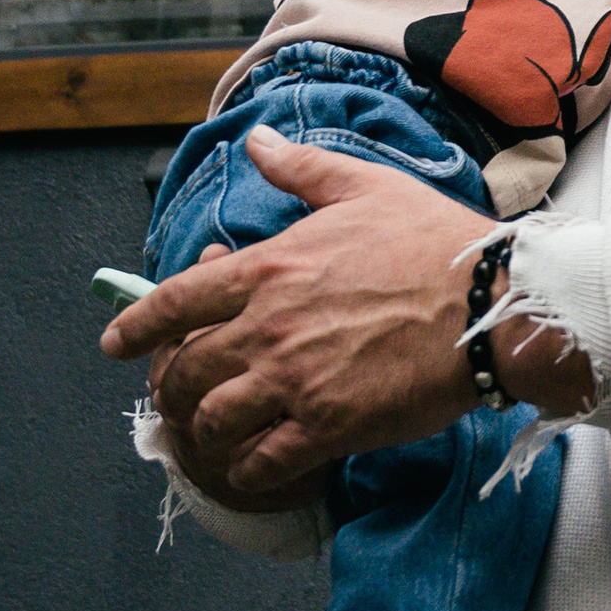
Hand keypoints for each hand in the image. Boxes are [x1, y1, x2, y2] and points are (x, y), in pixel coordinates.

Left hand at [99, 129, 583, 502]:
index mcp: (270, 267)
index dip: (137, 326)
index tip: (116, 343)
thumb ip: (301, 168)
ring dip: (206, 432)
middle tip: (178, 399)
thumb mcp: (365, 187)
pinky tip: (256, 466)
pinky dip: (249, 469)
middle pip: (185, 370)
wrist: (494, 305)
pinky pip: (261, 462)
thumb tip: (258, 141)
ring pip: (212, 420)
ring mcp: (295, 380)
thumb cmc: (435, 241)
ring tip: (215, 436)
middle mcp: (269, 326)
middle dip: (172, 389)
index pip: (176, 300)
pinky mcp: (329, 426)